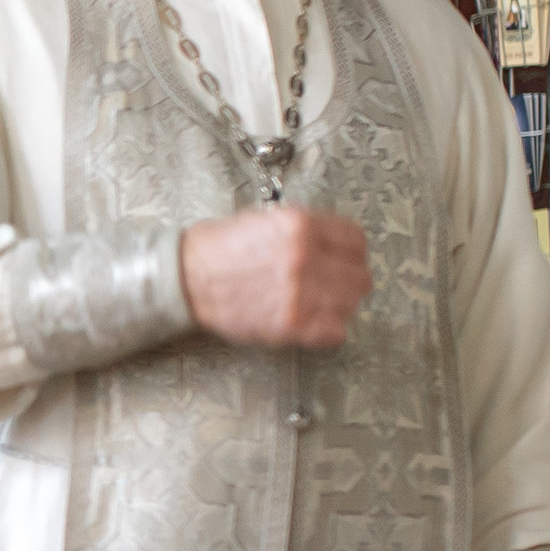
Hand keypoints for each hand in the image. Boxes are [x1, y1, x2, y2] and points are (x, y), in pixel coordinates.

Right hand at [179, 207, 371, 348]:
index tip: (343, 258)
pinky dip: (329, 329)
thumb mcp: (267, 218)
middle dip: (349, 279)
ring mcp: (301, 293)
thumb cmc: (221, 248)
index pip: (356, 240)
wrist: (188, 278)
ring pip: (352, 304)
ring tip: (321, 303)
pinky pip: (336, 332)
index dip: (351, 251)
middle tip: (333, 283)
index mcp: (301, 225)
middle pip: (360, 275)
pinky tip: (313, 320)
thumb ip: (306, 228)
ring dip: (340, 304)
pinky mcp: (292, 324)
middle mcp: (306, 257)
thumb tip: (335, 243)